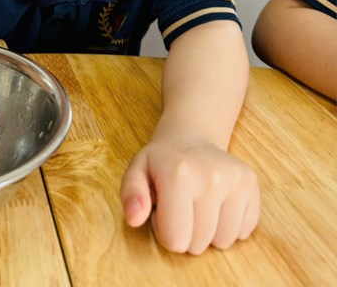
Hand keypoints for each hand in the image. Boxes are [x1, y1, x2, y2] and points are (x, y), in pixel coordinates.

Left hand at [120, 133, 259, 253]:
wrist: (191, 137)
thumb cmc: (161, 161)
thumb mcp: (137, 172)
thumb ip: (131, 195)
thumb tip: (134, 218)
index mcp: (178, 175)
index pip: (175, 241)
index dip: (165, 230)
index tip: (164, 209)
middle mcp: (211, 177)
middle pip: (199, 245)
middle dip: (186, 233)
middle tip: (181, 206)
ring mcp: (235, 180)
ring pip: (223, 242)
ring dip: (209, 232)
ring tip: (198, 205)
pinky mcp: (251, 184)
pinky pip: (244, 232)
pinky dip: (230, 225)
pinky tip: (217, 204)